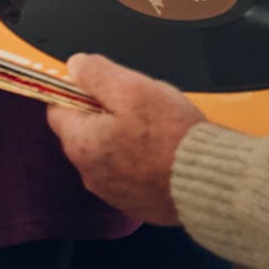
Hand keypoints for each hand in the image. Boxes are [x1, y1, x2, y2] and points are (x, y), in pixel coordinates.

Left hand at [46, 53, 204, 224]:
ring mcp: (112, 192)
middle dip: (105, 112)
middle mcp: (90, 173)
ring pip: (107, 152)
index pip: (58, 108)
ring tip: (156, 128)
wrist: (210, 181)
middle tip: (137, 104)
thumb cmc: (172, 136)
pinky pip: (127, 172)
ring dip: (123, 136)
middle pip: (84, 130)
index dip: (78, 90)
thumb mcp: (132, 88)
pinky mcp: (135, 202)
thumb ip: (97, 73)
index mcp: (82, 144)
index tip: (103, 84)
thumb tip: (74, 66)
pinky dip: (139, 160)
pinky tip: (162, 151)